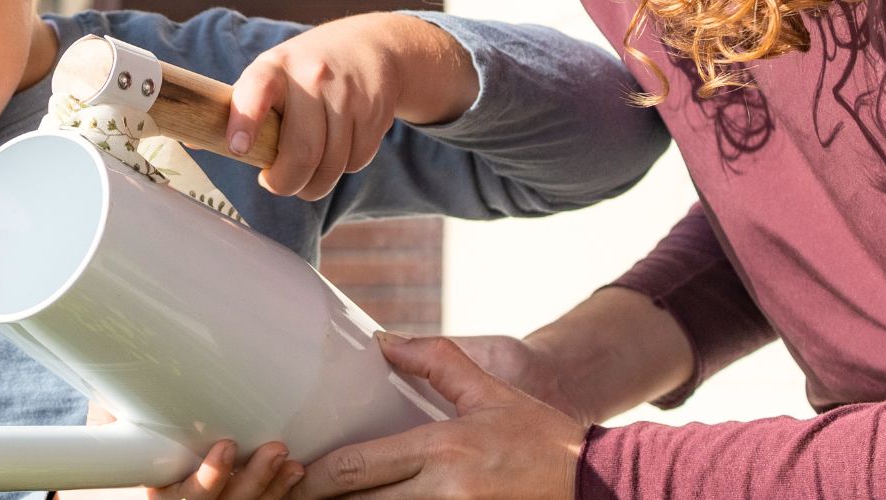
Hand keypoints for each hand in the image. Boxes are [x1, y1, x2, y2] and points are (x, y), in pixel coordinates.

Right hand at [64, 403, 303, 499]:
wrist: (142, 466)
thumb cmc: (128, 443)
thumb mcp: (116, 426)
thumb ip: (116, 408)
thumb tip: (117, 373)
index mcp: (159, 488)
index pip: (182, 495)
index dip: (208, 477)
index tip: (226, 446)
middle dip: (251, 479)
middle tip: (273, 450)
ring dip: (270, 484)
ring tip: (285, 457)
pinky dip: (280, 492)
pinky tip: (292, 472)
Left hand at [227, 13, 475, 200]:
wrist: (368, 46)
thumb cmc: (304, 72)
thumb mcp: (269, 75)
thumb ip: (239, 108)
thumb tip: (193, 142)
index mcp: (273, 68)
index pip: (256, 93)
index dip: (245, 123)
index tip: (238, 149)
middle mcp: (312, 77)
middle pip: (302, 152)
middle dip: (286, 183)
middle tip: (278, 183)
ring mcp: (347, 93)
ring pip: (332, 165)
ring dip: (316, 183)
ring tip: (307, 174)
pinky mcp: (375, 110)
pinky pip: (356, 161)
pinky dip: (344, 168)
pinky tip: (336, 150)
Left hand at [288, 333, 584, 498]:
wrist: (597, 484)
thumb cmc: (542, 437)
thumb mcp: (491, 392)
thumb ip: (438, 362)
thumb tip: (383, 341)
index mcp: (442, 448)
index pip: (357, 467)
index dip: (314, 478)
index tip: (292, 475)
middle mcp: (444, 490)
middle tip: (288, 497)